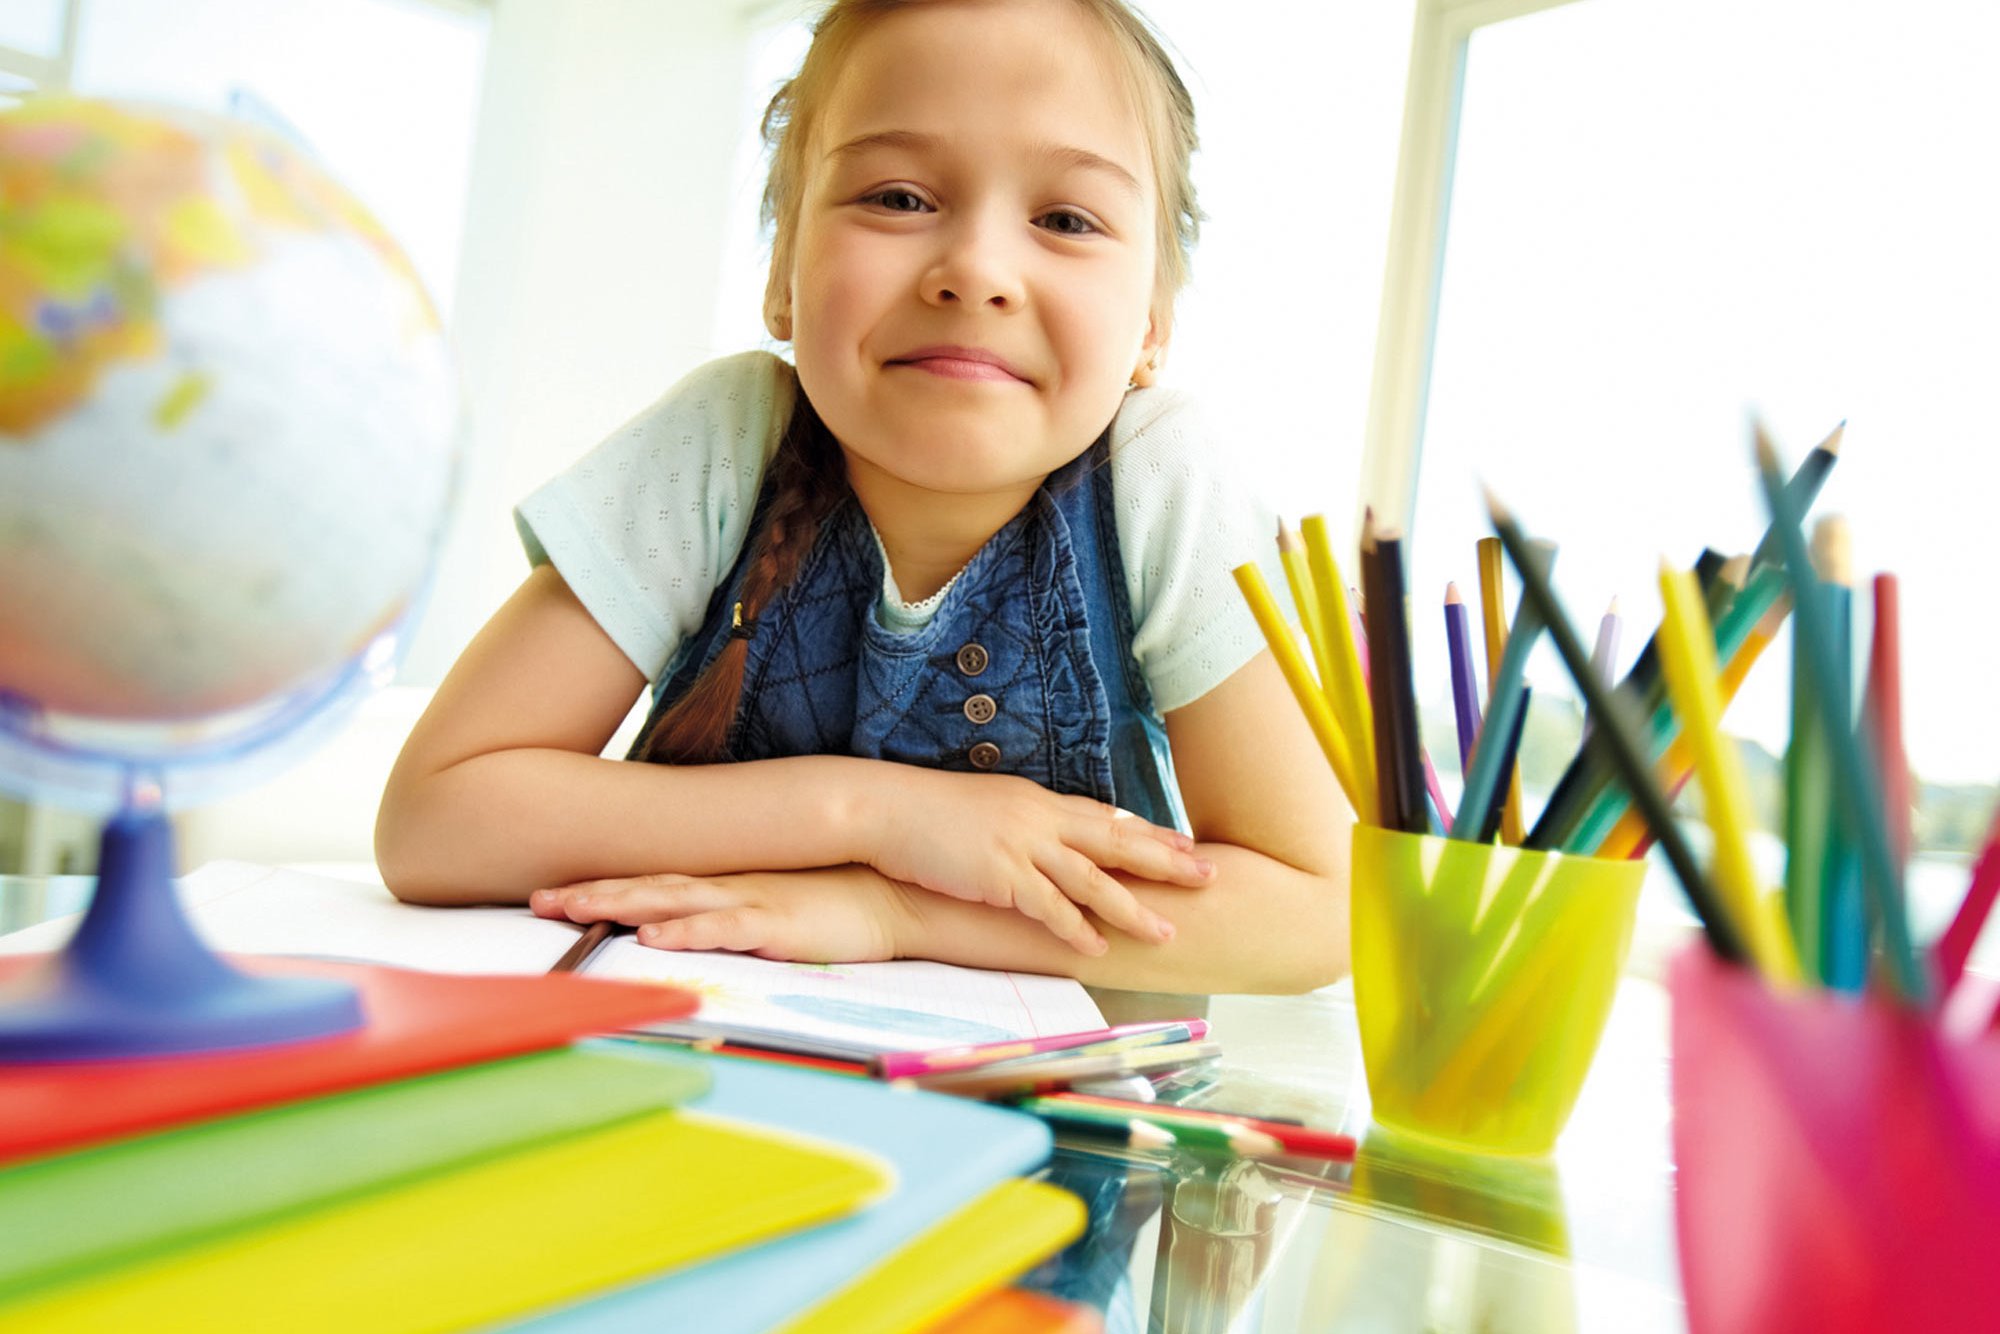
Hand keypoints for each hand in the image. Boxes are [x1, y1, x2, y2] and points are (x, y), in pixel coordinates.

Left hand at [529, 866, 914, 962]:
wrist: (889, 899)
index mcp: (719, 886)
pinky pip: (724, 927)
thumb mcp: (766, 909)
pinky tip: (655, 935)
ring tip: (575, 909)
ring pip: (672, 900)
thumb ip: (725, 915)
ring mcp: (748, 901)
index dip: (597, 889)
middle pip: (644, 887)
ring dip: (622, 904)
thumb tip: (681, 928)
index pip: (647, 883)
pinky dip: (688, 930)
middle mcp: (724, 887)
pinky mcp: (776, 924)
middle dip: (590, 895)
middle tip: (539, 901)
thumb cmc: (828, 903)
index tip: (549, 898)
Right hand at [859, 769, 1214, 954]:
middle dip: (1167, 861)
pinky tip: (1097, 949)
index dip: (1150, 833)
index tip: (1187, 845)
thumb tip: (1048, 839)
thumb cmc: (929, 812)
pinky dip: (1073, 929)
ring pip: (1092, 880)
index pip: (1107, 817)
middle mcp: (1039, 819)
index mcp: (1039, 801)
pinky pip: (1046, 907)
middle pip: (1117, 841)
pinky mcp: (998, 875)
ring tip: (1167, 932)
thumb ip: (1024, 822)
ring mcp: (1021, 846)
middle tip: (1209, 875)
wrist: (884, 807)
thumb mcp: (989, 808)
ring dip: (1132, 908)